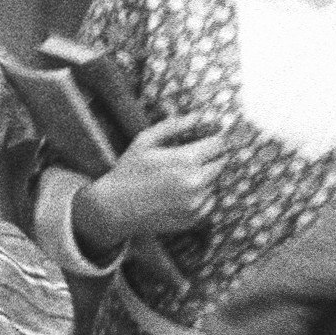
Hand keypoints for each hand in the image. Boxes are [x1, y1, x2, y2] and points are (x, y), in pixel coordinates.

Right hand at [82, 117, 225, 246]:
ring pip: (216, 183)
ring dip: (206, 177)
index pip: (218, 144)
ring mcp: (195, 204)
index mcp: (185, 160)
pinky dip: (201, 195)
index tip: (210, 137)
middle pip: (221, 163)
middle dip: (211, 157)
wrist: (114, 209)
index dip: (216, 138)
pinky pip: (210, 202)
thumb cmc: (128, 170)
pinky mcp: (193, 219)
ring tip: (180, 176)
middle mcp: (195, 183)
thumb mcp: (146, 140)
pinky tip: (180, 193)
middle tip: (193, 157)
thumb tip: (201, 116)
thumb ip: (175, 125)